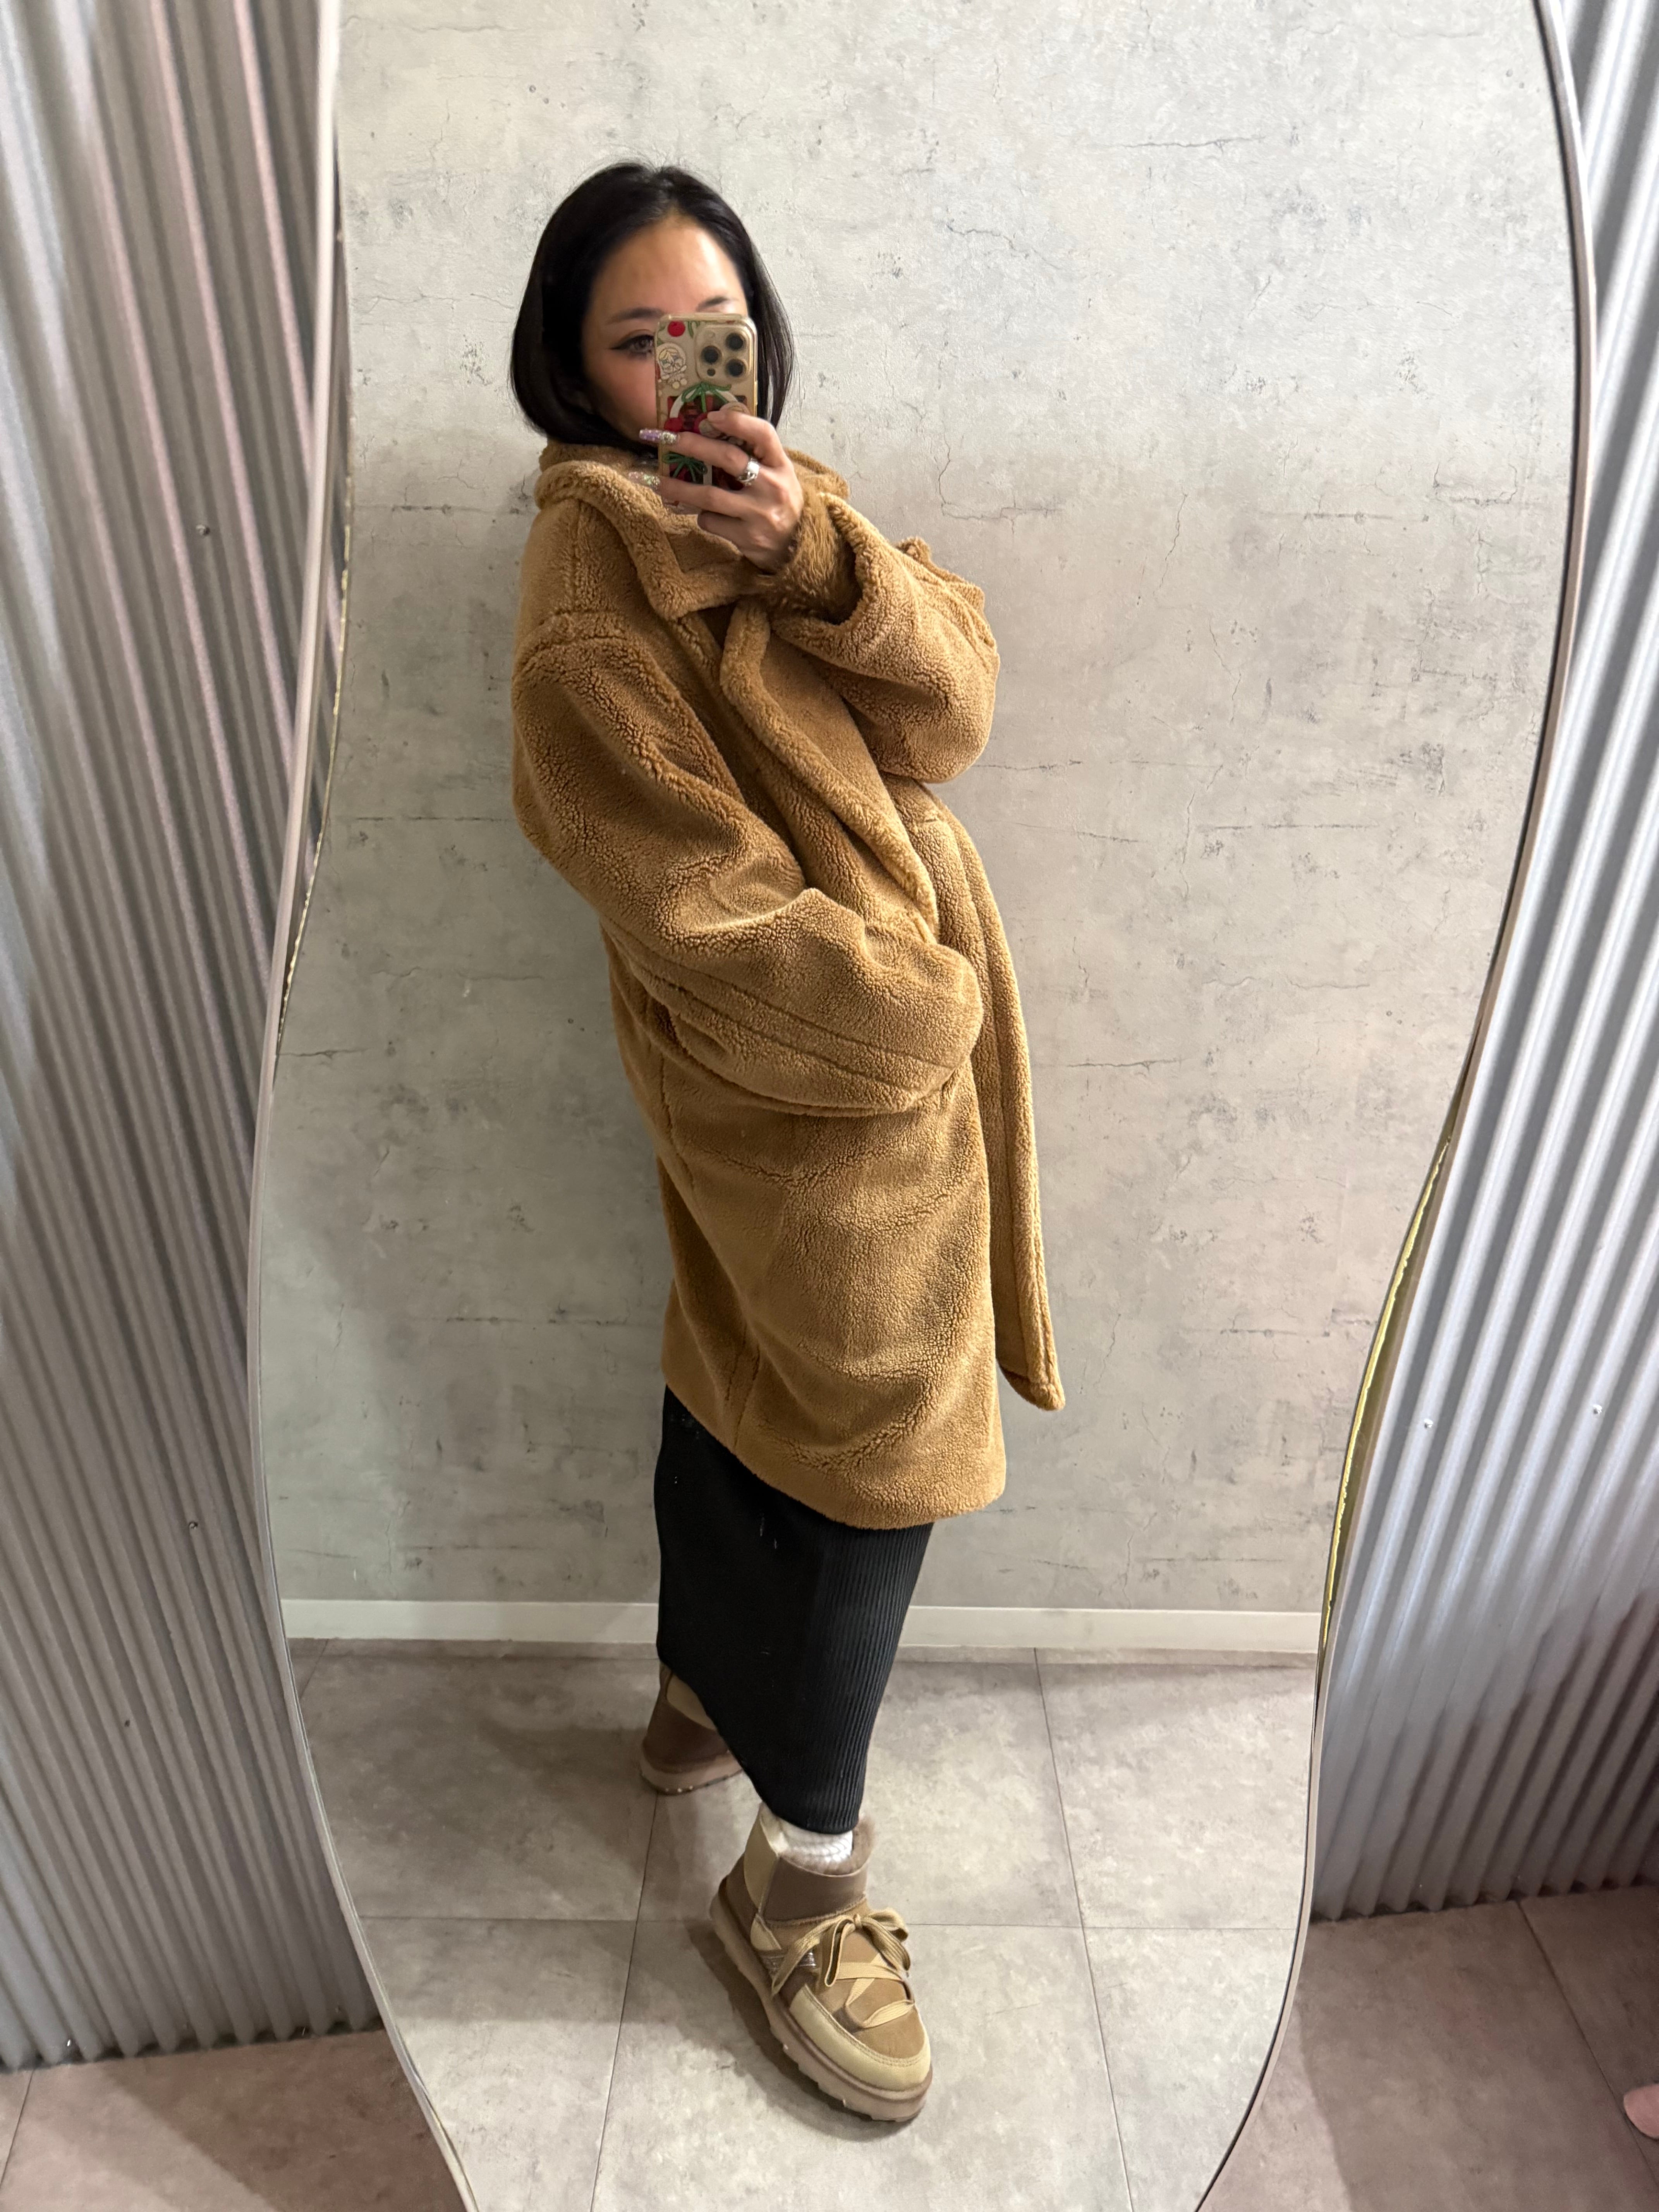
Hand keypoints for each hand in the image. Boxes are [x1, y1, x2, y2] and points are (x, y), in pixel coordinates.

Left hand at [642, 406, 803, 572]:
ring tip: (657, 481)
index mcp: (781, 465)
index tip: (710, 416)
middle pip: (729, 459)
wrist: (799, 548)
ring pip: (710, 496)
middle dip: (694, 446)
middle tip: (668, 439)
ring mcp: (759, 514)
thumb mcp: (778, 475)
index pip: (763, 434)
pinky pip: (711, 522)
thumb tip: (711, 430)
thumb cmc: (780, 503)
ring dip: (679, 487)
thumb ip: (754, 456)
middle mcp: (772, 487)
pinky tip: (701, 514)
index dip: (737, 421)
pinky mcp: (746, 538)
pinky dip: (701, 516)